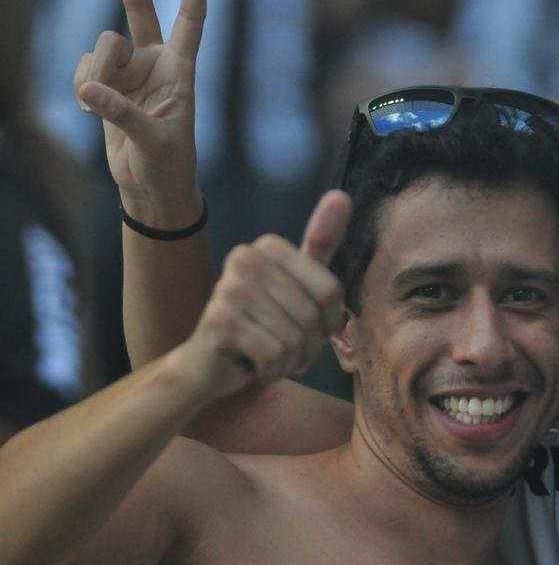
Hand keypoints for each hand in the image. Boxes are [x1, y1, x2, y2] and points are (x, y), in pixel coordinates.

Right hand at [74, 0, 206, 223]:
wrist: (150, 186)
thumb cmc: (168, 165)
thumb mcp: (153, 142)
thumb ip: (122, 114)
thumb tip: (89, 90)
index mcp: (181, 71)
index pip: (191, 24)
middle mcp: (155, 64)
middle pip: (140, 12)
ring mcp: (129, 72)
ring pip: (101, 47)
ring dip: (96, 72)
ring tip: (101, 105)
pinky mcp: (106, 84)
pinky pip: (83, 68)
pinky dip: (82, 87)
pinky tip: (92, 110)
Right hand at [176, 190, 350, 397]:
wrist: (211, 365)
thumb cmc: (263, 327)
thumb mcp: (299, 285)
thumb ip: (319, 243)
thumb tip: (341, 195)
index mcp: (267, 247)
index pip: (330, 290)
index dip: (329, 322)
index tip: (308, 327)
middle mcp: (244, 258)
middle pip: (313, 314)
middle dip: (308, 345)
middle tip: (283, 346)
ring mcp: (228, 287)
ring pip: (295, 338)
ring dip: (290, 360)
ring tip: (267, 355)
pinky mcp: (219, 321)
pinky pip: (275, 354)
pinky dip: (271, 369)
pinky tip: (252, 363)